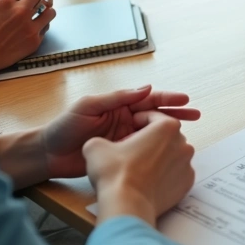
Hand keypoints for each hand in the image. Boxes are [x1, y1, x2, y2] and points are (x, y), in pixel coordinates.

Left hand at [41, 84, 199, 179]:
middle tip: (196, 115)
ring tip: (188, 133)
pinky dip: (157, 149)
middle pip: (156, 115)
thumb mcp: (88, 107)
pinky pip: (143, 149)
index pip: (148, 99)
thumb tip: (145, 88)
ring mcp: (125, 137)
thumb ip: (116, 98)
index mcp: (119, 105)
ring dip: (170, 131)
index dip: (167, 99)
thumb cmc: (64, 127)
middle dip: (177, 114)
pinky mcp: (122, 154)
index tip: (184, 101)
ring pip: (153, 132)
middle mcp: (125, 119)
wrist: (48, 155)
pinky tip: (169, 151)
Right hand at [84, 111, 196, 225]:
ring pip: (172, 154)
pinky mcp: (187, 183)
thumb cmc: (116, 173)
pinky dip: (165, 175)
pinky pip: (176, 173)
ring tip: (139, 169)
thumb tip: (99, 144)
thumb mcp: (96, 146)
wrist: (127, 205)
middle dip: (150, 141)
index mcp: (167, 126)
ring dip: (158, 158)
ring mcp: (188, 164)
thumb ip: (101, 138)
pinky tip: (149, 181)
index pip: (152, 116)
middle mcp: (183, 143)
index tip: (126, 134)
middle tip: (131, 152)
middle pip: (165, 135)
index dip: (135, 123)